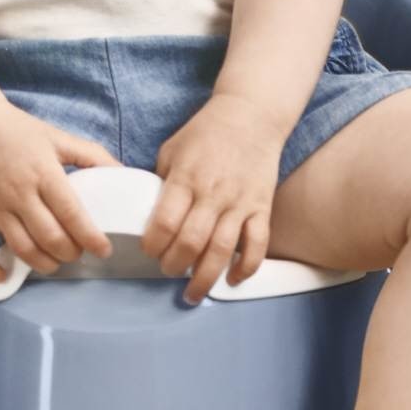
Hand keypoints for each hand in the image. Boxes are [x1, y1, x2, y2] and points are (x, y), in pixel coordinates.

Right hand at [0, 104, 121, 282]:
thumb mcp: (58, 137)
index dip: (91, 237)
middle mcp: (19, 192)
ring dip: (44, 263)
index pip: (71, 213)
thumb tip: (122, 173)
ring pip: (22, 248)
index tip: (104, 249)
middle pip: (50, 237)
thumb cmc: (17, 130)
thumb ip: (92, 156)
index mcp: (44, 172)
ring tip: (56, 260)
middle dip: (71, 252)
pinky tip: (4, 275)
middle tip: (80, 251)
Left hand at [139, 92, 284, 304]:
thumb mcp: (172, 150)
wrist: (250, 116)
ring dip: (205, 277)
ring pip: (222, 251)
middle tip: (167, 271)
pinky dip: (246, 268)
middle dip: (174, 266)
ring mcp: (240, 203)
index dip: (153, 245)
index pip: (165, 222)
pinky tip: (233, 279)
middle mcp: (213, 194)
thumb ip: (162, 183)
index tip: (148, 251)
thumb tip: (148, 214)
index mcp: (185, 178)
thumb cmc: (205, 133)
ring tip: (193, 293)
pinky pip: (257, 245)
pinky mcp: (262, 207)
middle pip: (191, 243)